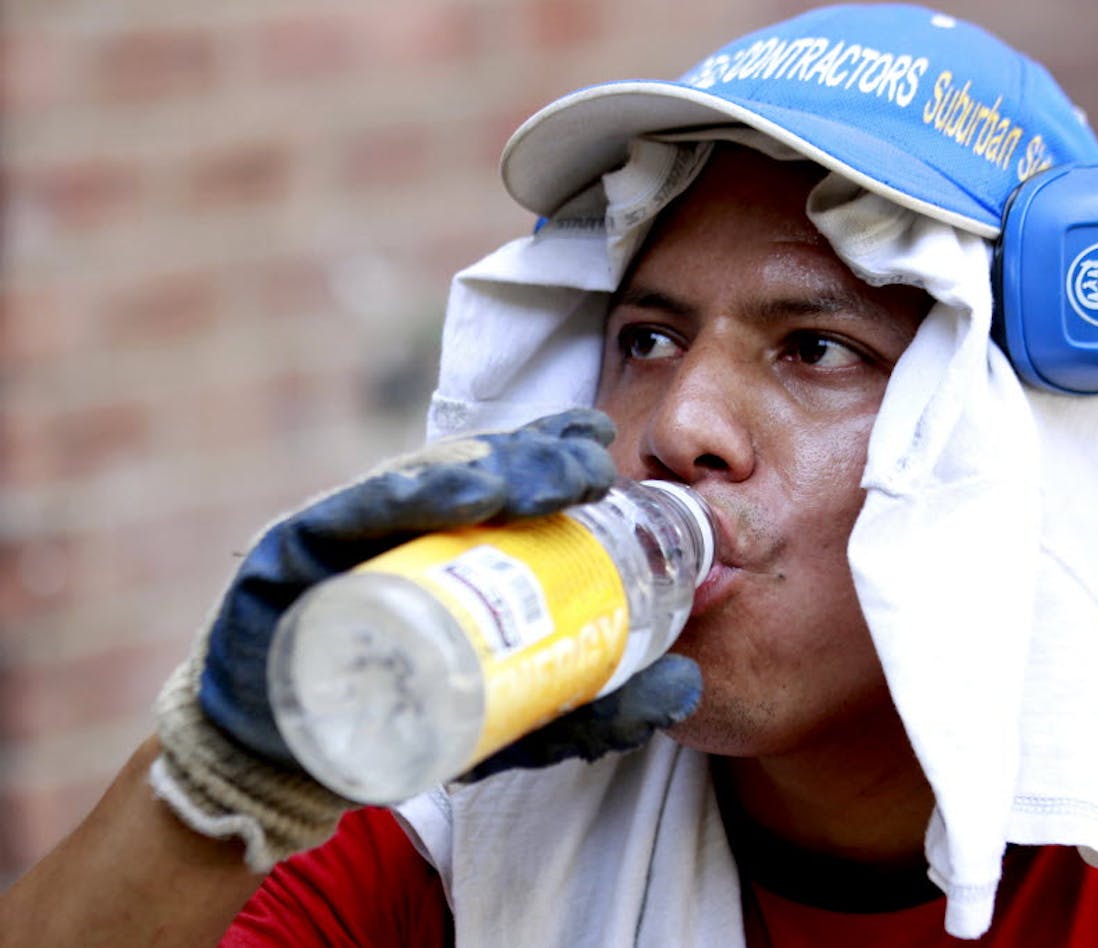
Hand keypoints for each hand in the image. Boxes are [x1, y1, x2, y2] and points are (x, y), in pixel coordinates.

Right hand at [151, 409, 703, 870]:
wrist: (297, 763)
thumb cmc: (416, 720)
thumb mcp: (518, 718)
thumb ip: (593, 705)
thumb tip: (689, 683)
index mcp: (451, 549)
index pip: (506, 487)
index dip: (553, 454)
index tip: (602, 442)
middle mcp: (402, 529)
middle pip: (473, 476)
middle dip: (538, 461)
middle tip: (592, 463)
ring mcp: (351, 535)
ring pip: (425, 485)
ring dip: (495, 470)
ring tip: (553, 476)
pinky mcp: (299, 553)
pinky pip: (357, 513)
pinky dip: (413, 495)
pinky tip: (471, 492)